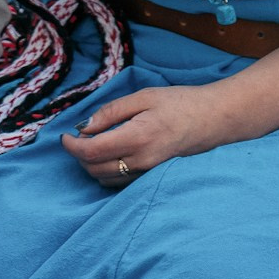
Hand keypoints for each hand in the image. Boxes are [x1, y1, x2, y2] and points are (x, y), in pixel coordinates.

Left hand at [60, 84, 246, 186]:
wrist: (214, 120)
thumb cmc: (180, 103)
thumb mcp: (144, 97)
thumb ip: (112, 111)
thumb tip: (85, 125)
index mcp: (137, 137)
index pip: (91, 151)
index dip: (72, 146)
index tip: (64, 136)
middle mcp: (141, 161)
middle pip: (94, 168)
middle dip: (79, 155)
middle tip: (78, 136)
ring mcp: (147, 172)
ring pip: (104, 178)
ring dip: (91, 164)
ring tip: (94, 143)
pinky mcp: (152, 176)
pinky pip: (120, 182)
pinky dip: (106, 171)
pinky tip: (110, 154)